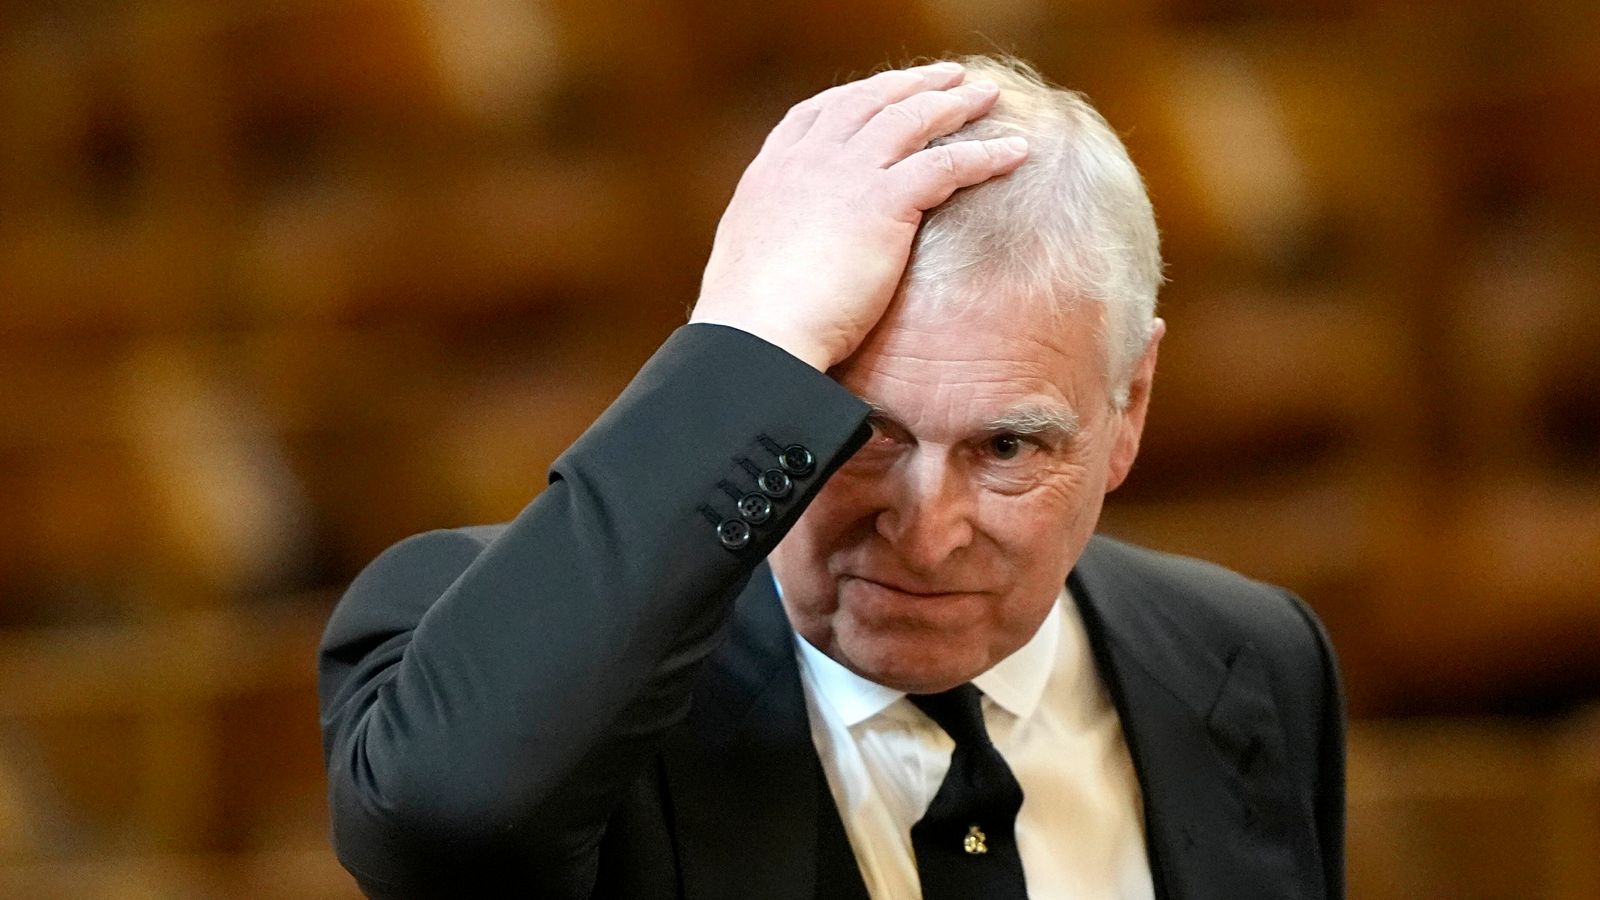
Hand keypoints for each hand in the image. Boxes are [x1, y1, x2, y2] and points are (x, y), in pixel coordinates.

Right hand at [690, 62, 1028, 370]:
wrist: (758, 335)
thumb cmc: (752, 323)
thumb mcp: (749, 267)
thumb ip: (773, 245)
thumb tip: (782, 262)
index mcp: (770, 173)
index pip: (815, 115)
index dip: (853, 100)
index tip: (879, 95)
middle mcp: (807, 159)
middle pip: (868, 101)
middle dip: (911, 84)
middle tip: (946, 77)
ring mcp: (846, 173)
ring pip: (911, 119)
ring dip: (955, 104)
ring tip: (988, 95)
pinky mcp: (884, 200)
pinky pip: (948, 164)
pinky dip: (985, 153)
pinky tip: (1015, 152)